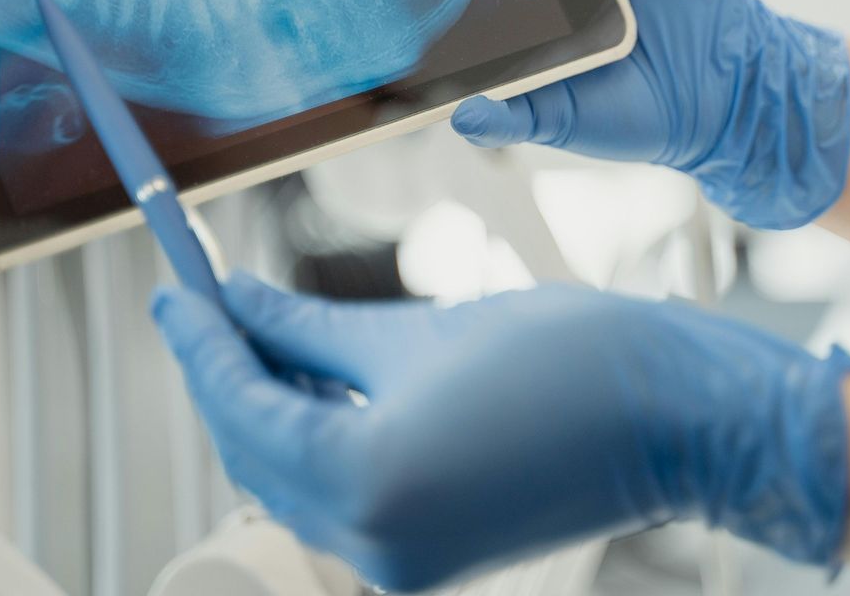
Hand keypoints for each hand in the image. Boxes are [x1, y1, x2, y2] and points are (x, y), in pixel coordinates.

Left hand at [152, 275, 849, 591]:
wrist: (676, 419)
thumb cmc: (567, 359)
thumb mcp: (415, 329)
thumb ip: (305, 327)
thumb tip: (233, 300)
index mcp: (365, 481)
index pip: (243, 405)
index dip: (200, 338)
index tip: (173, 283)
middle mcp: (372, 544)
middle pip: (254, 452)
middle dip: (224, 374)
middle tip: (199, 297)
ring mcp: (401, 566)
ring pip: (289, 480)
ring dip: (264, 407)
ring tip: (246, 325)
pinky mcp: (428, 563)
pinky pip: (337, 498)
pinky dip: (312, 440)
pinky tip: (305, 379)